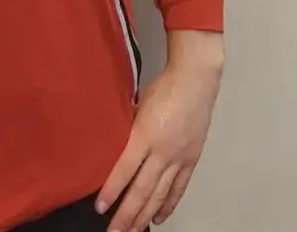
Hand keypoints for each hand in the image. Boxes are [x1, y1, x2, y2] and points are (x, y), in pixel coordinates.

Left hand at [97, 32, 222, 231]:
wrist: (196, 81)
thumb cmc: (162, 87)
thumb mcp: (136, 104)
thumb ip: (127, 128)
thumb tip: (112, 145)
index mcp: (144, 134)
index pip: (125, 169)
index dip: (112, 190)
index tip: (101, 208)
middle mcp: (162, 151)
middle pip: (142, 189)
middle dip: (127, 214)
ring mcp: (179, 157)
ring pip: (160, 194)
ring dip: (145, 215)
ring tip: (133, 231)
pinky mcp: (191, 159)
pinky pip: (178, 188)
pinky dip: (168, 204)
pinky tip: (158, 217)